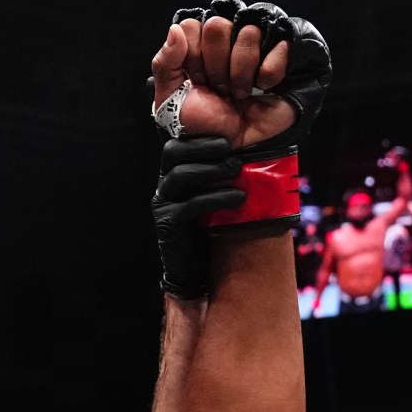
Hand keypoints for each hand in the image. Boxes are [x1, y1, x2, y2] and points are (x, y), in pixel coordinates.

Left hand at [149, 0, 328, 156]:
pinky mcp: (283, 54)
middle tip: (220, 89)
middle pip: (217, 25)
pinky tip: (265, 87)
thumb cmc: (205, 127)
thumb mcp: (171, 101)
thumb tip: (175, 29)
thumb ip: (164, 64)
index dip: (192, 56)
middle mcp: (226, 40)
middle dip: (216, 66)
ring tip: (241, 93)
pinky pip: (280, 45)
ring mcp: (256, 45)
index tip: (198, 81)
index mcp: (198, 46)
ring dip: (241, 73)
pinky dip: (269, 73)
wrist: (238, 151)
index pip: (191, 25)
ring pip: (248, 32)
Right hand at [151, 136, 243, 298]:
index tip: (226, 139)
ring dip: (212, 170)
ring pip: (181, 175)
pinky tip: (238, 198)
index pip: (177, 146)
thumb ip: (220, 177)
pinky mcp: (168, 224)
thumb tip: (248, 155)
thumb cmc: (209, 231)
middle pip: (173, 154)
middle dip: (202, 148)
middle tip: (230, 150)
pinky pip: (190, 204)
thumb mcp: (214, 198)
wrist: (195, 271)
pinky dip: (216, 197)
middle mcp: (164, 187)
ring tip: (238, 170)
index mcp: (174, 177)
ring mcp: (163, 205)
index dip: (199, 139)